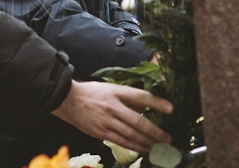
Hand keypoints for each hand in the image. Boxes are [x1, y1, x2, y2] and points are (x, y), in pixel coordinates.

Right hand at [51, 80, 172, 153]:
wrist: (68, 100)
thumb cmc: (92, 93)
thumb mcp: (111, 88)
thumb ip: (128, 97)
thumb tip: (146, 107)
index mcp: (116, 92)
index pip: (141, 96)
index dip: (157, 103)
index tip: (171, 109)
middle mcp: (112, 106)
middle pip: (138, 121)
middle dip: (155, 132)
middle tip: (168, 138)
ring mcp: (106, 120)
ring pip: (131, 135)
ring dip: (147, 142)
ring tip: (160, 147)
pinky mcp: (100, 132)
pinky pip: (121, 141)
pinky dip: (134, 147)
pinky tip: (144, 150)